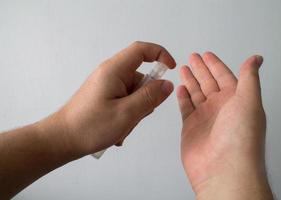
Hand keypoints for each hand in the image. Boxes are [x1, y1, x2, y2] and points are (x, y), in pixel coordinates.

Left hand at [42, 41, 175, 157]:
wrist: (62, 140)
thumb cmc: (90, 126)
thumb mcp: (126, 113)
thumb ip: (150, 97)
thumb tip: (167, 84)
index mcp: (114, 70)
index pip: (141, 50)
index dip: (160, 54)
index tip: (171, 69)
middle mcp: (110, 74)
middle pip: (140, 76)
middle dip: (146, 97)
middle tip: (136, 116)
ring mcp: (107, 85)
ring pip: (134, 92)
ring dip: (135, 110)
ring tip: (122, 127)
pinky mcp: (104, 96)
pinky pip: (125, 100)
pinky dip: (127, 114)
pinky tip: (117, 129)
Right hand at [176, 52, 272, 198]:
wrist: (223, 169)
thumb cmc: (239, 138)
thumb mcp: (249, 101)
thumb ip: (249, 78)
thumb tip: (256, 59)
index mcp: (235, 100)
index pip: (224, 76)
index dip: (215, 65)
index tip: (207, 54)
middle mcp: (220, 108)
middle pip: (208, 83)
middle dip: (200, 69)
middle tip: (192, 57)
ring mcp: (205, 118)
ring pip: (196, 94)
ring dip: (190, 81)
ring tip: (183, 68)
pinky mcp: (191, 127)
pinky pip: (186, 108)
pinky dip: (182, 97)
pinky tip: (180, 88)